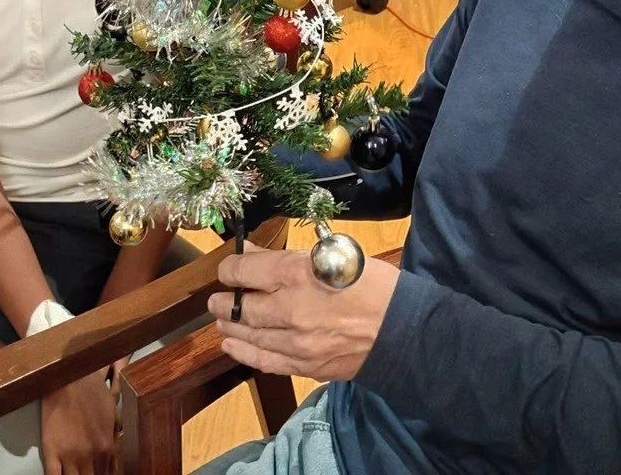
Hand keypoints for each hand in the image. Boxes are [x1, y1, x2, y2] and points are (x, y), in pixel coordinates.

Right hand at [40, 369, 117, 474]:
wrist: (68, 378)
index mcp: (107, 446)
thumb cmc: (91, 391)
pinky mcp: (52, 452)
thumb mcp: (113, 411)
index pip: (110, 474)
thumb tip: (118, 448)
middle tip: (88, 474)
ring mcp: (70, 455)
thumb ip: (116, 435)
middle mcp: (91, 454)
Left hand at [206, 242, 400, 380]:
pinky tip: (231, 347)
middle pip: (240, 307)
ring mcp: (296, 342)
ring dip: (229, 328)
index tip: (227, 269)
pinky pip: (265, 361)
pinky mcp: (305, 365)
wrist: (404, 330)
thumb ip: (291, 258)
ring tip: (219, 321)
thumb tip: (256, 256)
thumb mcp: (335, 255)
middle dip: (223, 302)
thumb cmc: (374, 284)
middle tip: (216, 300)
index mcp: (298, 273)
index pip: (245, 271)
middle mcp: (290, 309)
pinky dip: (244, 353)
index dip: (230, 269)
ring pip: (248, 336)